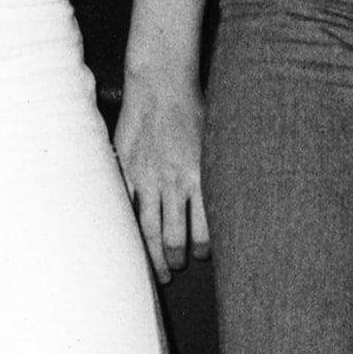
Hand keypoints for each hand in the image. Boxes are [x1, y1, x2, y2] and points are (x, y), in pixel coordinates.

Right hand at [111, 73, 209, 280]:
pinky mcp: (126, 170)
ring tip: (159, 269)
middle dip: (176, 259)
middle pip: (174, 237)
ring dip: (154, 255)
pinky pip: (126, 208)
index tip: (202, 256)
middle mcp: (174, 182)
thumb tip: (226, 205)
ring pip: (148, 230)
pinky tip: (130, 240)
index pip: (204, 229)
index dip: (204, 250)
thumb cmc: (193, 111)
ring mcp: (147, 178)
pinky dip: (128, 228)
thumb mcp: (214, 144)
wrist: (161, 85)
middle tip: (177, 269)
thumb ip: (214, 176)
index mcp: (200, 177)